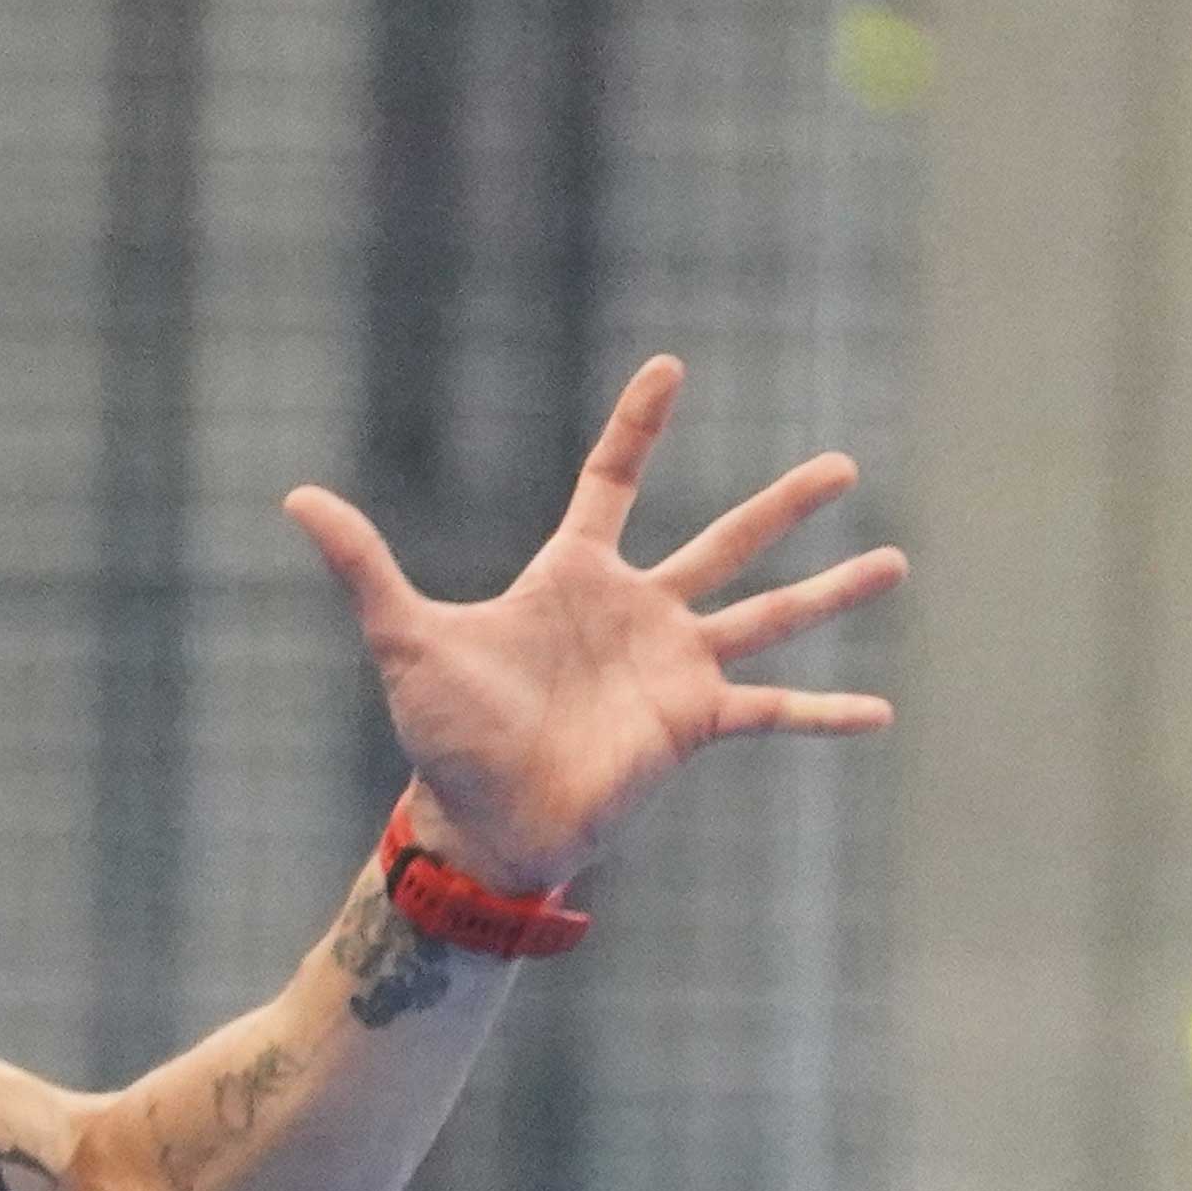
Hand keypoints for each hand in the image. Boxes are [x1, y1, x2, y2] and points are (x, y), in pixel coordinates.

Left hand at [281, 357, 903, 894]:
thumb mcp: (405, 636)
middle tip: (842, 462)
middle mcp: (639, 615)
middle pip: (725, 541)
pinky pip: (776, 713)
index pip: (613, 482)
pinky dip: (826, 715)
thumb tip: (295, 496)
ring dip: (833, 591)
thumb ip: (362, 563)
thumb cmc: (444, 734)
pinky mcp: (694, 724)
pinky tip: (881, 713)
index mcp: (575, 577)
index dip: (638, 427)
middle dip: (783, 504)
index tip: (670, 368)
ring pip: (770, 615)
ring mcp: (675, 668)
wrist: (482, 822)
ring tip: (896, 560)